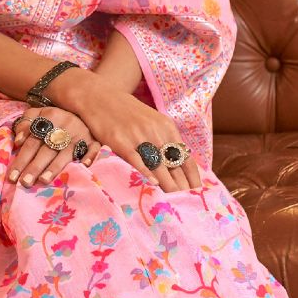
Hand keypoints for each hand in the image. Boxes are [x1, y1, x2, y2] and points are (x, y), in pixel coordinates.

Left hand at [7, 108, 100, 187]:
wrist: (83, 107)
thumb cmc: (55, 118)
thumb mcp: (37, 114)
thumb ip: (25, 124)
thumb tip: (18, 141)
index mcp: (50, 118)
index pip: (32, 142)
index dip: (21, 159)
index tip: (12, 177)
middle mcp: (65, 126)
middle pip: (47, 150)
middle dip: (35, 167)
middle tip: (25, 183)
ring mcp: (81, 134)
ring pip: (66, 152)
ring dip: (55, 167)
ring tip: (43, 180)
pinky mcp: (94, 141)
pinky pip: (93, 149)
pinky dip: (90, 157)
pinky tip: (82, 166)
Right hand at [54, 73, 202, 192]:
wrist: (99, 97)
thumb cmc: (127, 112)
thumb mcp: (151, 121)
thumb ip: (164, 139)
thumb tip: (180, 161)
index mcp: (166, 126)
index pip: (185, 156)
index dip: (192, 176)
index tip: (197, 191)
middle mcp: (155, 131)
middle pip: (174, 163)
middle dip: (183, 184)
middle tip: (188, 201)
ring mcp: (138, 136)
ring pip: (158, 164)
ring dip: (168, 184)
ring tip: (175, 200)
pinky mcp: (121, 141)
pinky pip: (136, 160)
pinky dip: (146, 172)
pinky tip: (153, 184)